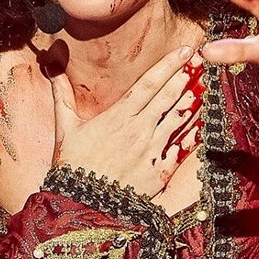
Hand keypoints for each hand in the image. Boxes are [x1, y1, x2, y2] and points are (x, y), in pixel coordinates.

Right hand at [50, 44, 201, 199]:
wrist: (83, 206)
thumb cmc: (72, 167)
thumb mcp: (65, 128)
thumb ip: (62, 95)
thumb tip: (52, 67)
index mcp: (118, 116)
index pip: (148, 83)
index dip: (168, 65)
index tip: (184, 51)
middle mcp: (139, 130)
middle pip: (168, 97)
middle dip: (186, 76)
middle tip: (202, 62)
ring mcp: (152, 151)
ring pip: (179, 120)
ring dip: (194, 102)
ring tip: (206, 87)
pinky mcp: (160, 172)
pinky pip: (181, 150)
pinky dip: (193, 136)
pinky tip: (203, 124)